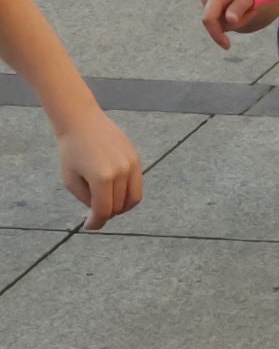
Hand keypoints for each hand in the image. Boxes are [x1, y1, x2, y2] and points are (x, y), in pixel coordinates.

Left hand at [55, 110, 142, 228]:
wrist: (83, 123)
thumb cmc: (71, 152)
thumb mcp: (70, 181)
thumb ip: (86, 200)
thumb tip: (100, 211)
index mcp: (102, 178)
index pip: (104, 210)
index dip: (96, 223)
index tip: (89, 226)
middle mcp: (121, 172)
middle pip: (119, 206)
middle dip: (106, 215)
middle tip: (95, 215)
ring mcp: (131, 164)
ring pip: (133, 198)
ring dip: (121, 207)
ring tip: (107, 205)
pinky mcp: (136, 158)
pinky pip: (136, 184)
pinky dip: (127, 194)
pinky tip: (114, 192)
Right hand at [197, 0, 255, 49]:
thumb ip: (238, 7)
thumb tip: (230, 21)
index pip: (209, 19)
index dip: (216, 34)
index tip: (227, 46)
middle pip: (217, 22)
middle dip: (237, 22)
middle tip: (253, 10)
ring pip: (219, 21)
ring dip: (236, 19)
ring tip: (248, 6)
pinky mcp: (208, 3)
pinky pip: (219, 17)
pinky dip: (232, 16)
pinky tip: (240, 7)